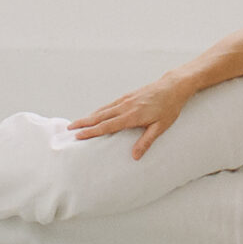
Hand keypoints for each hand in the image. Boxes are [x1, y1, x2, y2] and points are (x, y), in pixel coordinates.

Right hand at [67, 74, 193, 159]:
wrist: (173, 86)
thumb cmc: (170, 108)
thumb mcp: (161, 127)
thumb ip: (147, 141)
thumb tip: (135, 157)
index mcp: (132, 116)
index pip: (107, 126)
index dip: (92, 131)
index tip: (78, 135)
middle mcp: (126, 107)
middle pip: (100, 116)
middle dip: (83, 123)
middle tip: (68, 128)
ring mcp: (126, 100)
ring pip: (103, 109)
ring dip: (89, 116)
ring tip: (77, 122)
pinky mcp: (128, 96)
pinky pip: (110, 104)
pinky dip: (100, 110)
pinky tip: (95, 114)